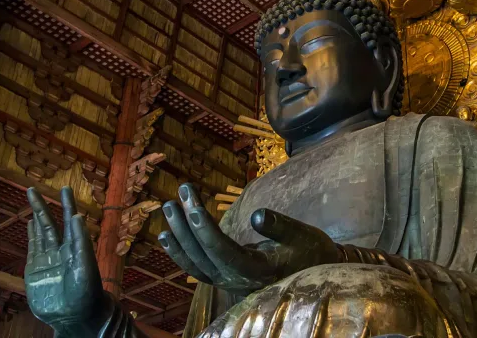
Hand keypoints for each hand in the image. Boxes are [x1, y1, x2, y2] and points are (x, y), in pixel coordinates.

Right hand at [25, 187, 108, 332]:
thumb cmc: (86, 292)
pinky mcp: (35, 271)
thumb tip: (77, 216)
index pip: (69, 220)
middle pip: (49, 223)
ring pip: (39, 233)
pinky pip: (32, 249)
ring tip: (32, 200)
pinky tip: (29, 224)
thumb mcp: (85, 265)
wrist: (75, 316)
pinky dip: (30, 236)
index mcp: (75, 247)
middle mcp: (60, 250)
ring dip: (35, 217)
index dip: (67, 204)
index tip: (64, 188)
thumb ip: (81, 241)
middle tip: (32, 188)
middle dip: (41, 206)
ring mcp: (46, 259)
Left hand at [158, 183, 340, 294]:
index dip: (204, 228)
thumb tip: (258, 215)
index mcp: (255, 270)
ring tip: (168, 207)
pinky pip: (195, 266)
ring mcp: (226, 281)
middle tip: (177, 195)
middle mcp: (235, 280)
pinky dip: (179, 251)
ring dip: (178, 235)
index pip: (222, 249)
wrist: (311, 271)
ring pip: (194, 262)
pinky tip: (165, 234)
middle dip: (186, 224)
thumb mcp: (302, 235)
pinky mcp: (223, 276)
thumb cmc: (309, 250)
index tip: (191, 204)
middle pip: (202, 254)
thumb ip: (279, 226)